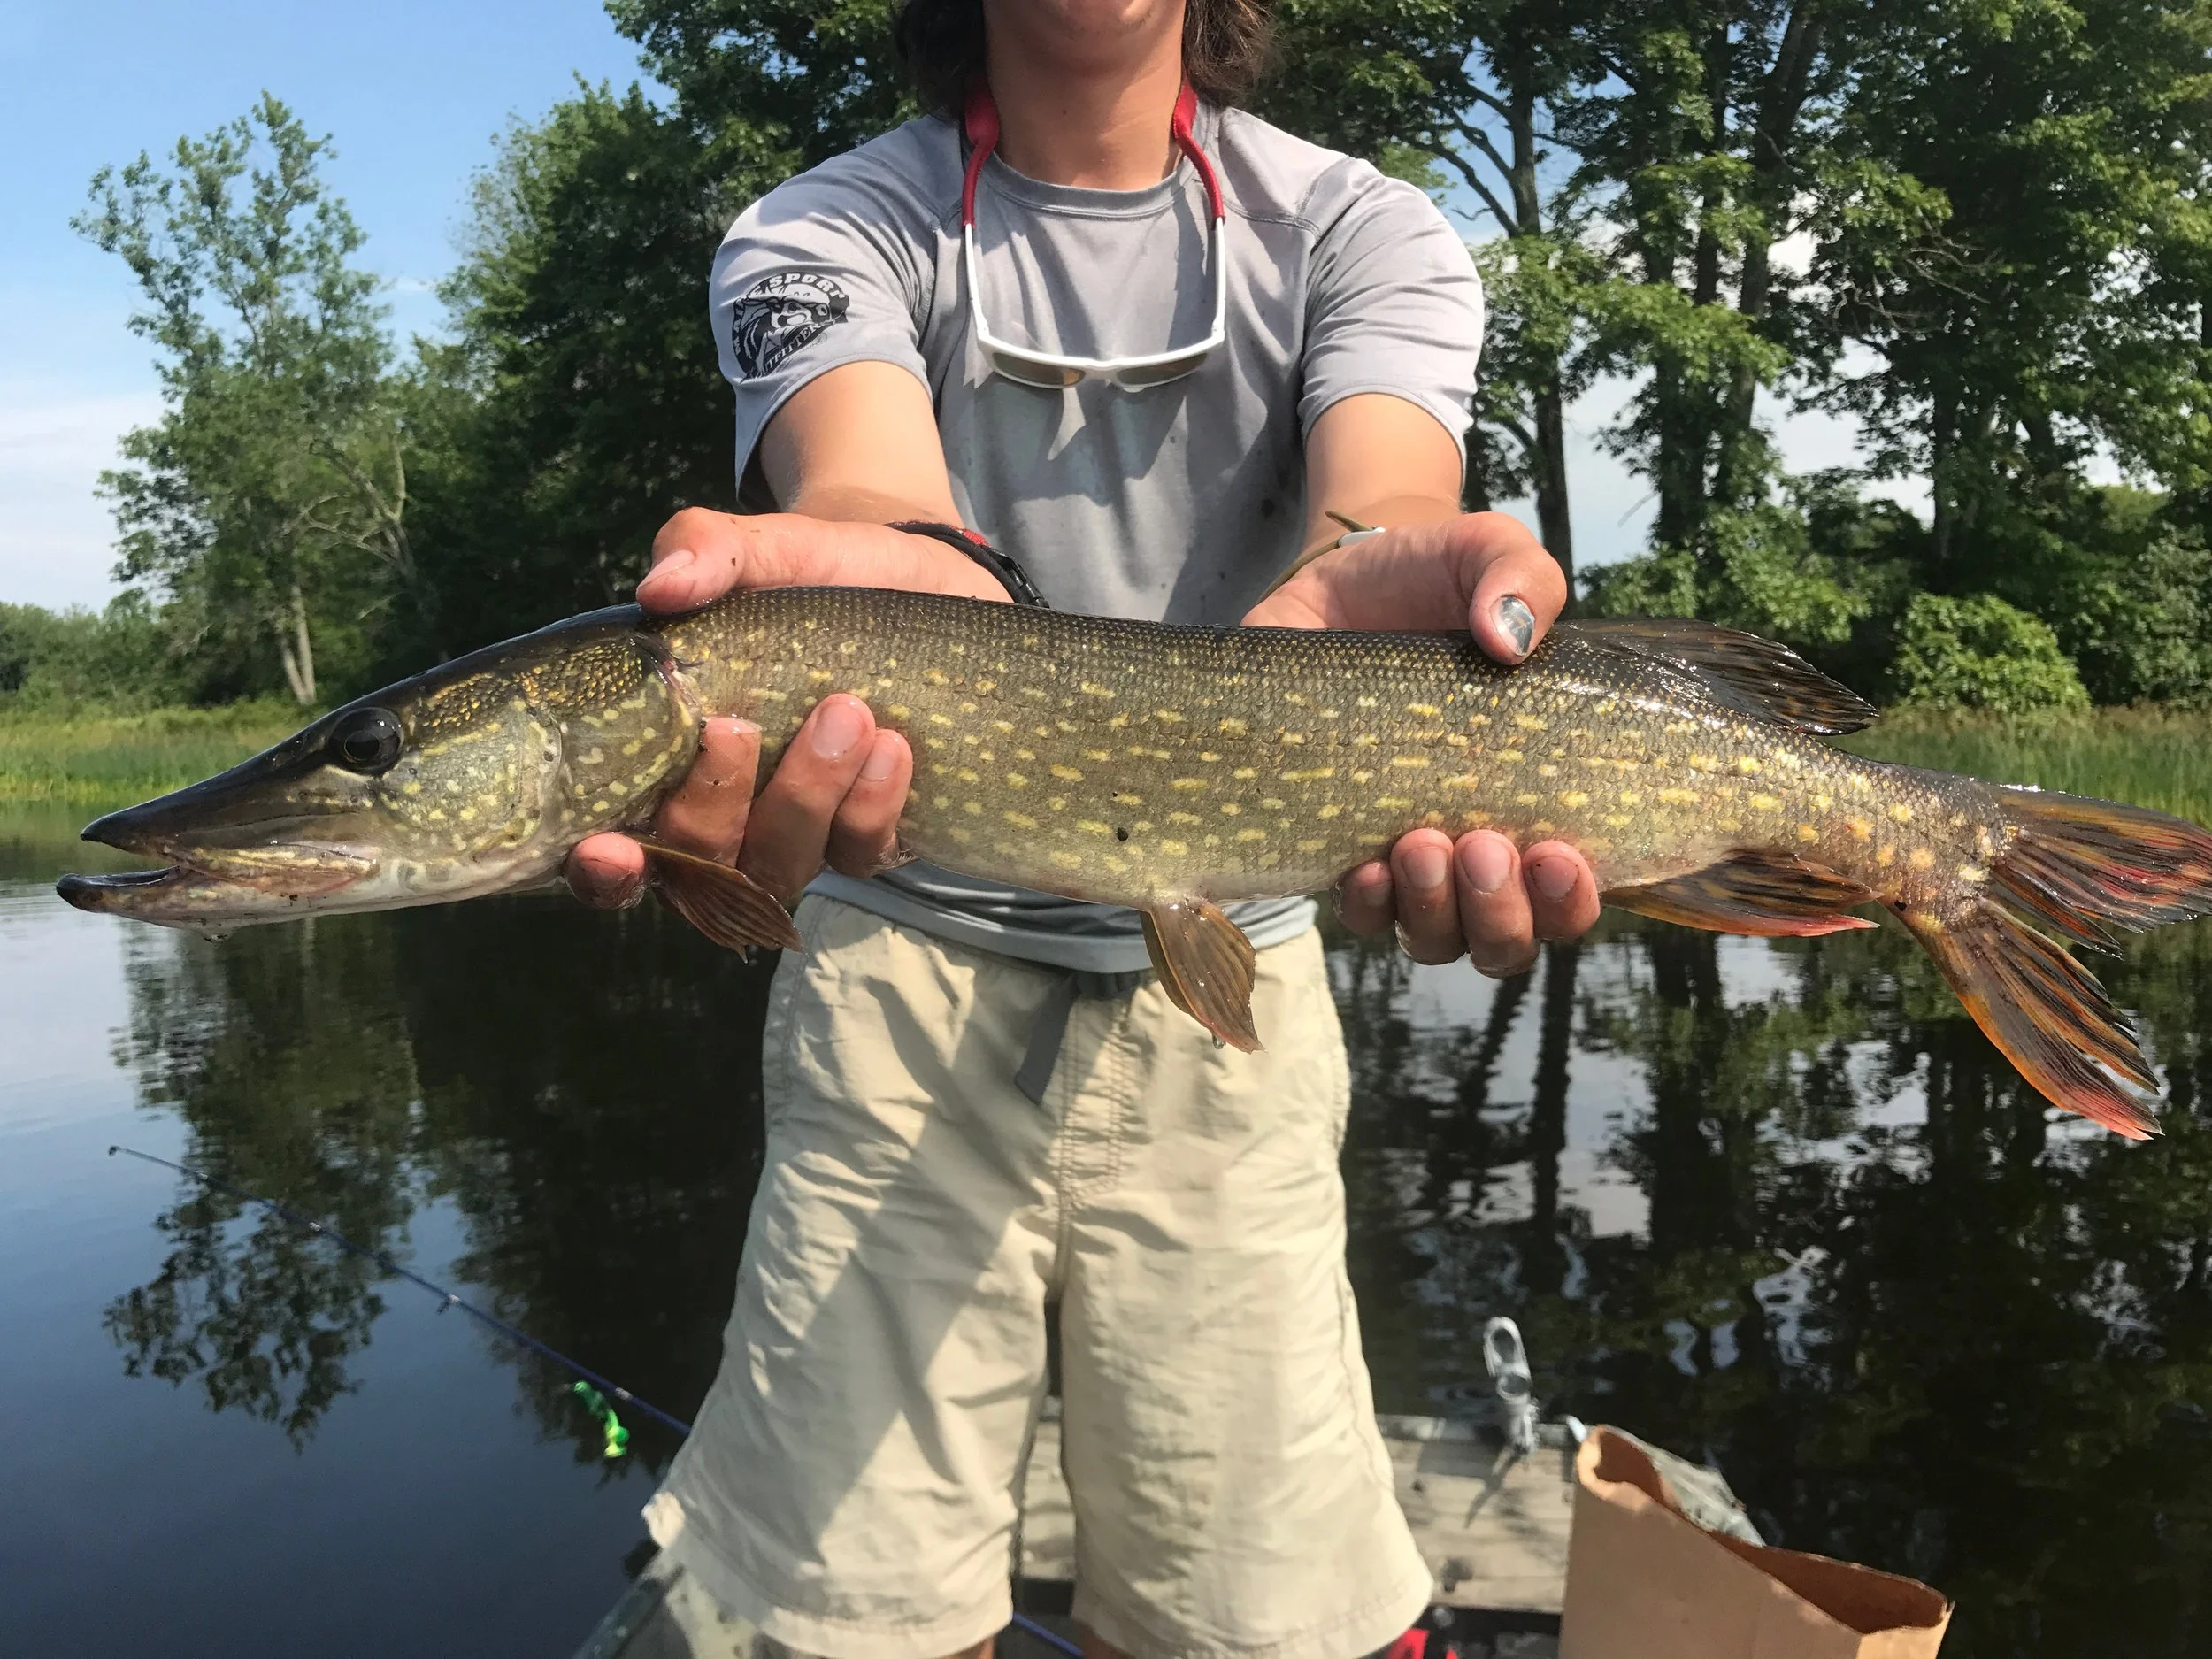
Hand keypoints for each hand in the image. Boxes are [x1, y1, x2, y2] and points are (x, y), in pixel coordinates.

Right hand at [567, 508, 994, 911]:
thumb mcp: (759, 549)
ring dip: (805, 797)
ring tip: (845, 713)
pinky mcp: (873, 833)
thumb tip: (662, 586)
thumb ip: (703, 551)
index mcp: (667, 764)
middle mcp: (727, 818)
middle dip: (713, 804)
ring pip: (781, 866)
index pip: (614, 851)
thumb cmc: (811, 578)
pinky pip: (862, 853)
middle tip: (740, 725)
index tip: (606, 846)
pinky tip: (892, 746)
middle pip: (697, 863)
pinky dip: (873, 806)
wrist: (919, 581)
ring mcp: (800, 834)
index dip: (602, 868)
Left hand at [1247, 511, 1601, 975]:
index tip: (1562, 853)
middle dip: (1500, 912)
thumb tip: (1510, 636)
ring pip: (1431, 938)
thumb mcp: (1487, 555)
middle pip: (1503, 940)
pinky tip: (1365, 865)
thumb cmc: (1434, 578)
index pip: (1570, 895)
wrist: (1337, 579)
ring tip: (1422, 845)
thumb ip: (1519, 579)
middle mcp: (1476, 848)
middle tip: (1483, 844)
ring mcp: (1402, 856)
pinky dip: (1364, 902)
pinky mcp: (1332, 843)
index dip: (1573, 901)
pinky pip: (1355, 911)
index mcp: (1538, 800)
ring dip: (1433, 911)